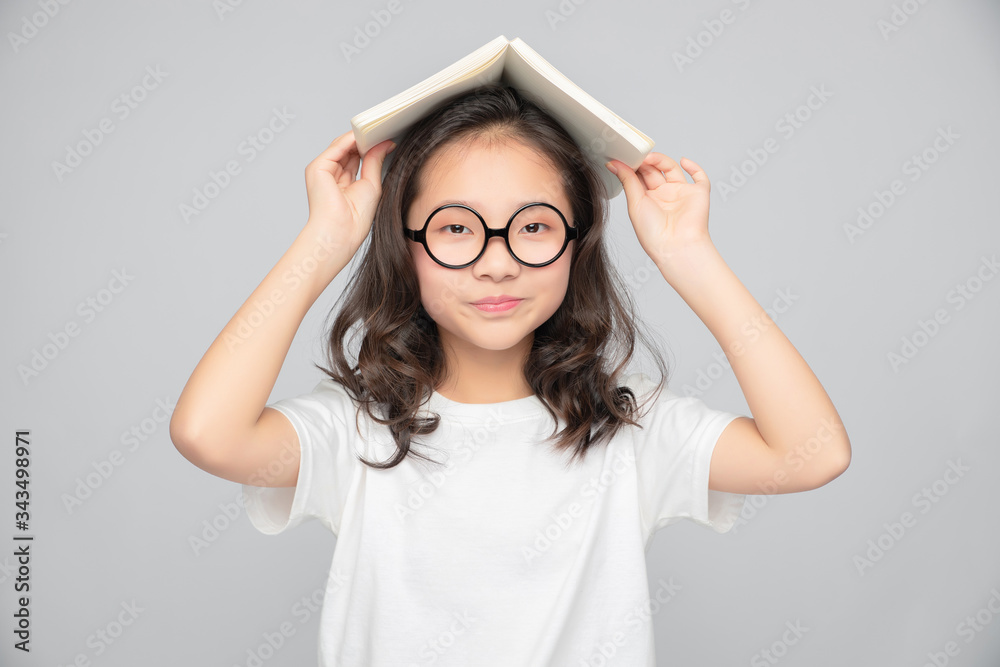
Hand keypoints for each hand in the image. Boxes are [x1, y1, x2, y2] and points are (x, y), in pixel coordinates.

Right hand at [303, 130, 395, 252]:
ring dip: (360, 137)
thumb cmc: (355, 218)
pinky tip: (366, 135)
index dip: (369, 147)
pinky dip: (351, 139)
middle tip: (384, 130)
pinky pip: (337, 147)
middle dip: (365, 140)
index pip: (355, 157)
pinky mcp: (318, 167)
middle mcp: (330, 174)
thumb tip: (385, 144)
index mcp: (342, 182)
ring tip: (378, 130)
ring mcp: (322, 170)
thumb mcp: (371, 184)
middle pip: (348, 150)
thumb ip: (374, 161)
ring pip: (342, 146)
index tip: (386, 138)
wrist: (341, 232)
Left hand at [606, 153, 713, 265]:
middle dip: (644, 161)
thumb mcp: (635, 203)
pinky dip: (694, 167)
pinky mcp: (698, 193)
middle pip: (654, 170)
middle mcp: (664, 195)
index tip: (622, 156)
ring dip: (661, 160)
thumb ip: (627, 181)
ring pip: (672, 169)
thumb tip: (614, 164)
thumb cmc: (653, 233)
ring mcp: (681, 193)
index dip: (632, 166)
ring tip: (649, 157)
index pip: (639, 177)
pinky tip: (683, 161)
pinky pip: (700, 176)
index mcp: (647, 200)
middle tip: (635, 154)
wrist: (675, 246)